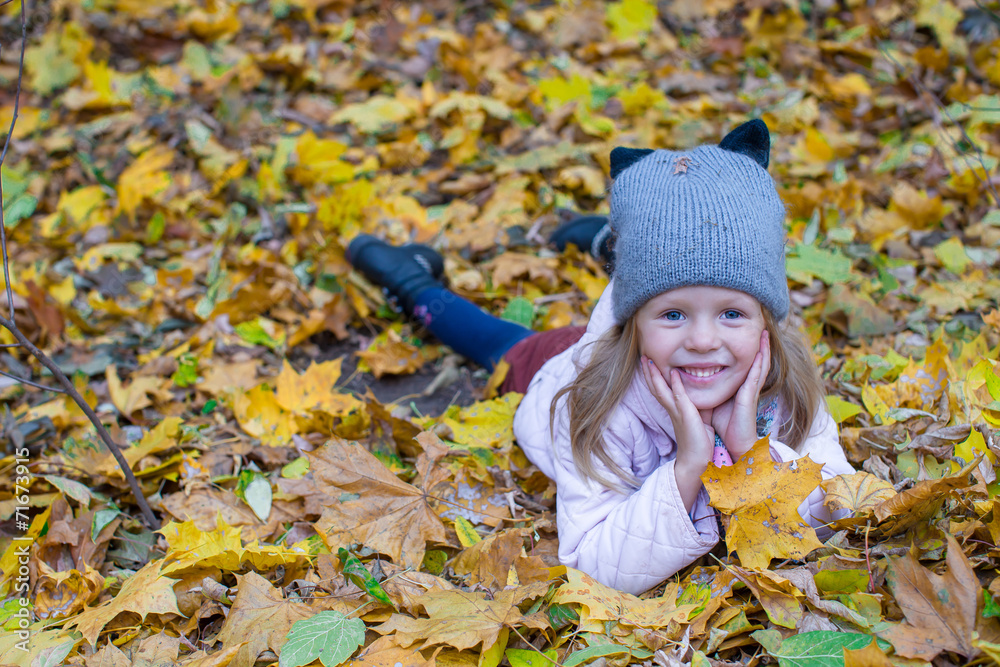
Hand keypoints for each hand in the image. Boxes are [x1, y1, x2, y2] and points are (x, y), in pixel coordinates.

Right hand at [641, 356, 714, 472]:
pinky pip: (679, 396)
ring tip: (649, 361)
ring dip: (655, 375)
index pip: (660, 390)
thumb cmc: (700, 444)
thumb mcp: (699, 421)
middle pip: (655, 387)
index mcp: (674, 411)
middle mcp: (672, 410)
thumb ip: (697, 407)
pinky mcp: (685, 415)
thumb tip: (701, 396)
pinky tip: (673, 373)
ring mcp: (677, 412)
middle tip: (643, 357)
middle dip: (649, 372)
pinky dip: (675, 384)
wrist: (698, 462)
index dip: (654, 377)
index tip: (649, 364)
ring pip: (661, 390)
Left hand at [711, 329, 770, 460]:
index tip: (747, 335)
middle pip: (755, 361)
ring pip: (760, 365)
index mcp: (738, 388)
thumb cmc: (722, 426)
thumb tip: (695, 376)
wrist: (732, 445)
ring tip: (765, 332)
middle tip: (762, 327)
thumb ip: (709, 389)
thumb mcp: (713, 401)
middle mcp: (746, 387)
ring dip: (763, 349)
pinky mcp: (749, 397)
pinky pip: (755, 376)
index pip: (745, 365)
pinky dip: (760, 362)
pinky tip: (760, 350)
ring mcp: (749, 391)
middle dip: (760, 345)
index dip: (748, 350)